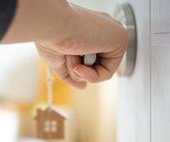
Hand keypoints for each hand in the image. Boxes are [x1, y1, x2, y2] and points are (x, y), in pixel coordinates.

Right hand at [2, 0, 127, 88]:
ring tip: (71, 53)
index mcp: (89, 31)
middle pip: (95, 66)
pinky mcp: (120, 38)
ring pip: (100, 71)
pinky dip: (91, 76)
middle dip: (77, 69)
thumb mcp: (58, 59)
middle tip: (67, 54)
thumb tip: (83, 86)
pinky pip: (107, 73)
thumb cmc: (50, 37)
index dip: (75, 67)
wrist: (50, 26)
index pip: (89, 59)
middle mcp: (103, 30)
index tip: (64, 57)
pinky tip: (80, 65)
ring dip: (80, 71)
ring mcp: (112, 33)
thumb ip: (71, 73)